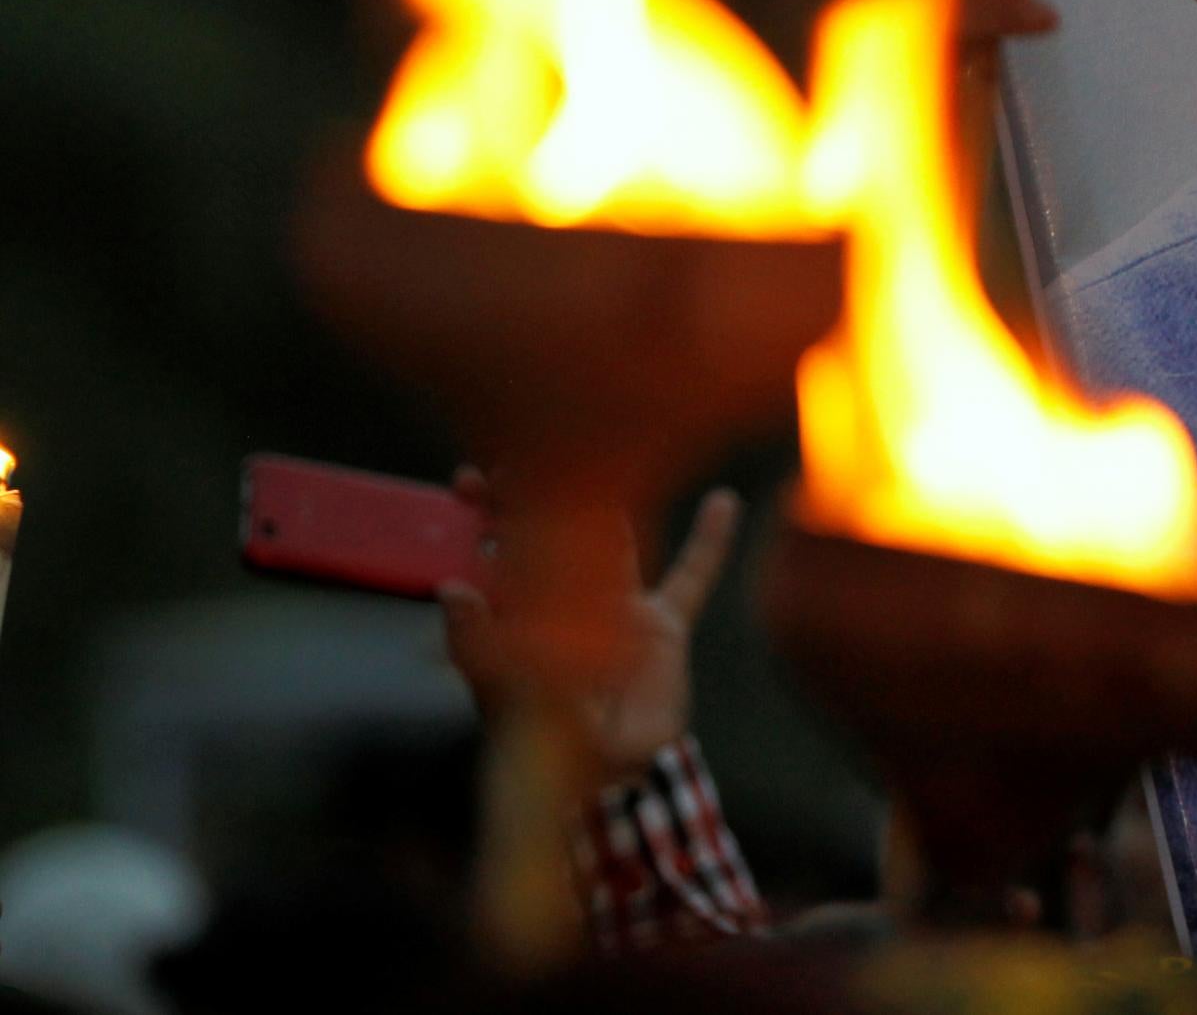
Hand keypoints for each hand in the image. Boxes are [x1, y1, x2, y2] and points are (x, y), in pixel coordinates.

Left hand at [439, 467, 744, 784]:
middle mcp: (569, 599)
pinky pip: (690, 577)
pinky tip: (725, 503)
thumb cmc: (547, 748)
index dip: (488, 511)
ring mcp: (619, 607)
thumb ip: (478, 647)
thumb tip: (449, 588)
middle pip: (555, 526)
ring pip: (615, 535)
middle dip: (539, 485)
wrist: (610, 780)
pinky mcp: (665, 626)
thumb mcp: (505, 698)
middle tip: (529, 445)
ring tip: (614, 438)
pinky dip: (709, 542)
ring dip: (611, 491)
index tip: (472, 479)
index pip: (502, 549)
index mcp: (525, 615)